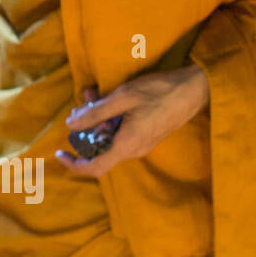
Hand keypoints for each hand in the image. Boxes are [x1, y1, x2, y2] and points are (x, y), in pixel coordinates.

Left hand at [56, 66, 208, 178]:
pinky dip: (110, 119)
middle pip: (99, 149)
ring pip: (110, 139)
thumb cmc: (160, 91)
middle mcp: (134, 150)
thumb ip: (95, 112)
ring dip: (98, 120)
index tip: (60, 152)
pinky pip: (121, 134)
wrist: (195, 89)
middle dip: (85, 129)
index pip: (94, 167)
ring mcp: (142, 144)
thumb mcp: (123, 97)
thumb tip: (71, 124)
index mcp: (126, 145)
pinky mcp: (147, 136)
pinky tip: (109, 99)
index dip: (73, 164)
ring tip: (93, 95)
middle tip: (81, 103)